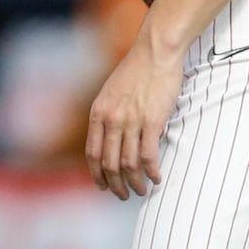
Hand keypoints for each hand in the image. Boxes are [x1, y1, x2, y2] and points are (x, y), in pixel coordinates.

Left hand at [84, 34, 182, 199]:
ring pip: (129, 164)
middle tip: (123, 195)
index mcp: (98, 113)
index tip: (103, 186)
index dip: (97, 174)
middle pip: (109, 163)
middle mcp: (111, 120)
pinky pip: (148, 156)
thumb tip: (109, 136)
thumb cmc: (137, 70)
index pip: (92, 153)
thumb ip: (108, 114)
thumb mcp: (111, 92)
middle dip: (115, 185)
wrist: (155, 52)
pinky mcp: (152, 121)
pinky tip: (156, 178)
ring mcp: (131, 121)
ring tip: (142, 191)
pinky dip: (151, 172)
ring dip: (135, 183)